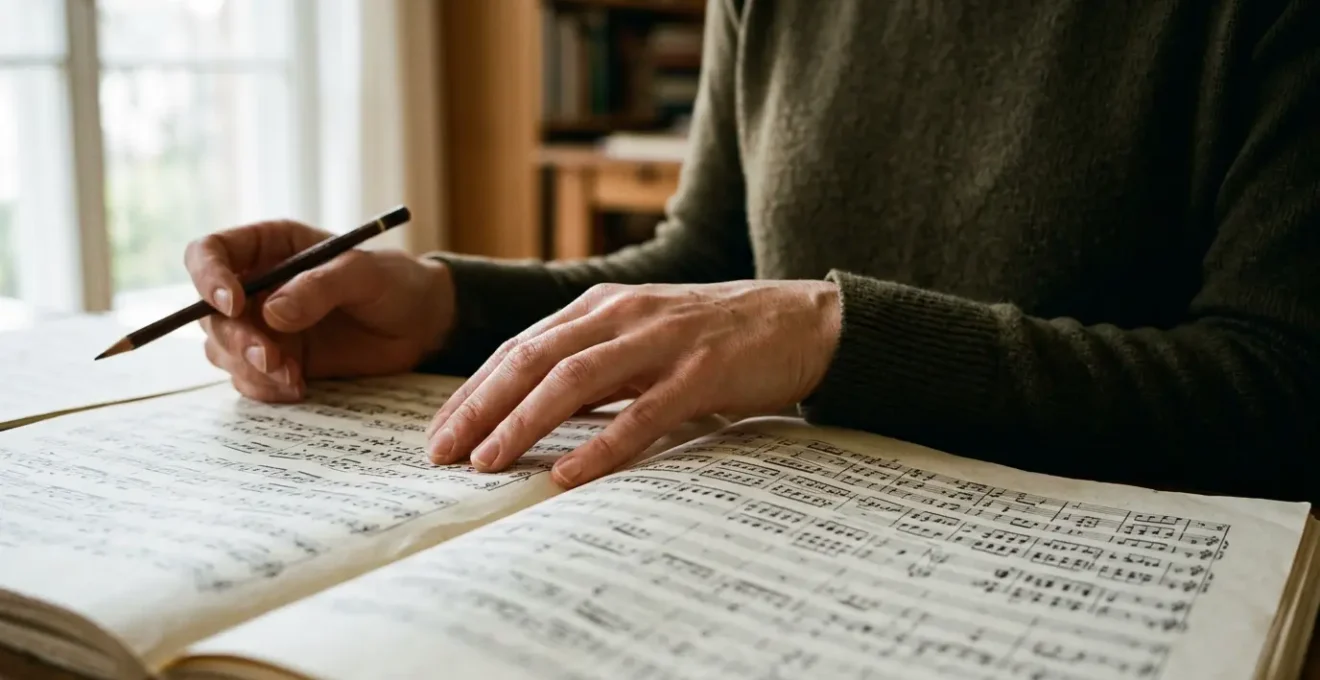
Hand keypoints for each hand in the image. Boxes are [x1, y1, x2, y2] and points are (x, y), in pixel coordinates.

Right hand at [185, 220, 454, 401]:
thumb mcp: (365, 275)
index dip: (209, 277)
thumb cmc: (394, 283)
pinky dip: (265, 388)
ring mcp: (262, 326)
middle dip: (236, 339)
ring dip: (249, 368)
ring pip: (222, 350)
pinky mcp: (276, 360)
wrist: (419, 324)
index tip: (233, 304)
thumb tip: (271, 313)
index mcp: (268, 247)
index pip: (209, 253)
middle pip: (209, 312)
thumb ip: (320, 286)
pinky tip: (299, 387)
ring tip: (294, 377)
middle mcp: (255, 285)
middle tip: (272, 358)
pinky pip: (248, 379)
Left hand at [424, 280, 841, 486]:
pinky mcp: (701, 373)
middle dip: (479, 408)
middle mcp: (622, 315)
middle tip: (441, 454)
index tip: (439, 432)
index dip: (473, 391)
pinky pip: (642, 414)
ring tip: (488, 463)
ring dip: (524, 423)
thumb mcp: (643, 336)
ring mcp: (662, 342)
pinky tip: (568, 474)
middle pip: (532, 360)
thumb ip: (594, 362)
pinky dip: (601, 446)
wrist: (803, 319)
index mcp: (601, 307)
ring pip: (574, 381)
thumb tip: (533, 410)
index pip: (519, 348)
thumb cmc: (717, 335)